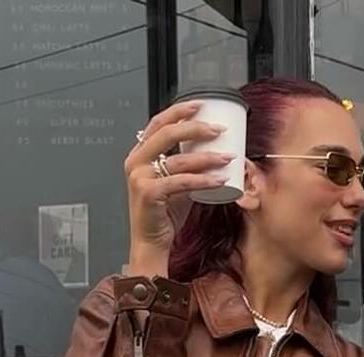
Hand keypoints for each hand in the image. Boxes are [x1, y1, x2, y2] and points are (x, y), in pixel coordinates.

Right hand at [125, 101, 236, 271]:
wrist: (150, 243)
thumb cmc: (163, 216)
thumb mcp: (177, 185)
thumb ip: (188, 169)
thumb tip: (214, 155)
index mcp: (139, 155)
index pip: (158, 124)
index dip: (179, 111)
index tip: (201, 105)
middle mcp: (136, 162)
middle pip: (167, 133)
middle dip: (195, 128)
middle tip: (218, 130)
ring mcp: (140, 177)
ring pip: (178, 159)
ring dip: (206, 157)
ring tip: (227, 158)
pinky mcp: (149, 193)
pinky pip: (181, 182)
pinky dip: (203, 180)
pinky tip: (219, 180)